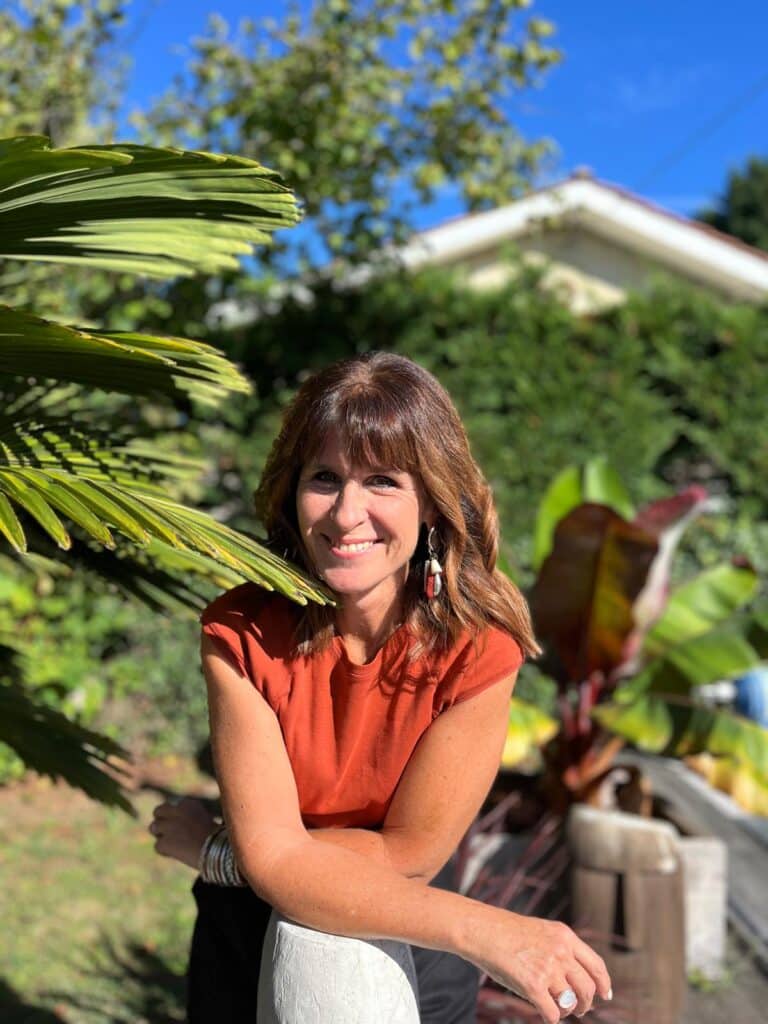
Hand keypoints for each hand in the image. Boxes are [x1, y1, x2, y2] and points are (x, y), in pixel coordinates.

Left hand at [148, 796, 216, 869]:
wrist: (217, 850)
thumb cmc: (217, 838)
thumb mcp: (206, 821)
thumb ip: (191, 820)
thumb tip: (181, 828)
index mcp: (188, 804)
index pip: (173, 806)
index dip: (174, 815)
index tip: (182, 825)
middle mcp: (176, 811)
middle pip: (158, 811)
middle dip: (160, 820)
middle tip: (165, 831)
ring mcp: (169, 826)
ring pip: (153, 827)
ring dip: (160, 835)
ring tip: (171, 844)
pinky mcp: (164, 842)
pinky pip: (158, 846)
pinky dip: (165, 851)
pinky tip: (175, 854)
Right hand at [468, 906, 611, 1022]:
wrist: (482, 929)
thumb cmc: (507, 932)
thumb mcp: (542, 931)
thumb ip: (560, 949)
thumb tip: (576, 978)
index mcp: (565, 936)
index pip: (596, 965)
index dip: (604, 984)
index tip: (605, 995)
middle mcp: (560, 951)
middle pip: (587, 988)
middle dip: (586, 1004)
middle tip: (579, 1009)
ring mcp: (548, 969)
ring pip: (571, 1003)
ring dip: (567, 1010)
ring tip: (558, 1009)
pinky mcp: (533, 986)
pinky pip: (553, 1013)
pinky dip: (551, 1018)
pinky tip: (545, 1013)